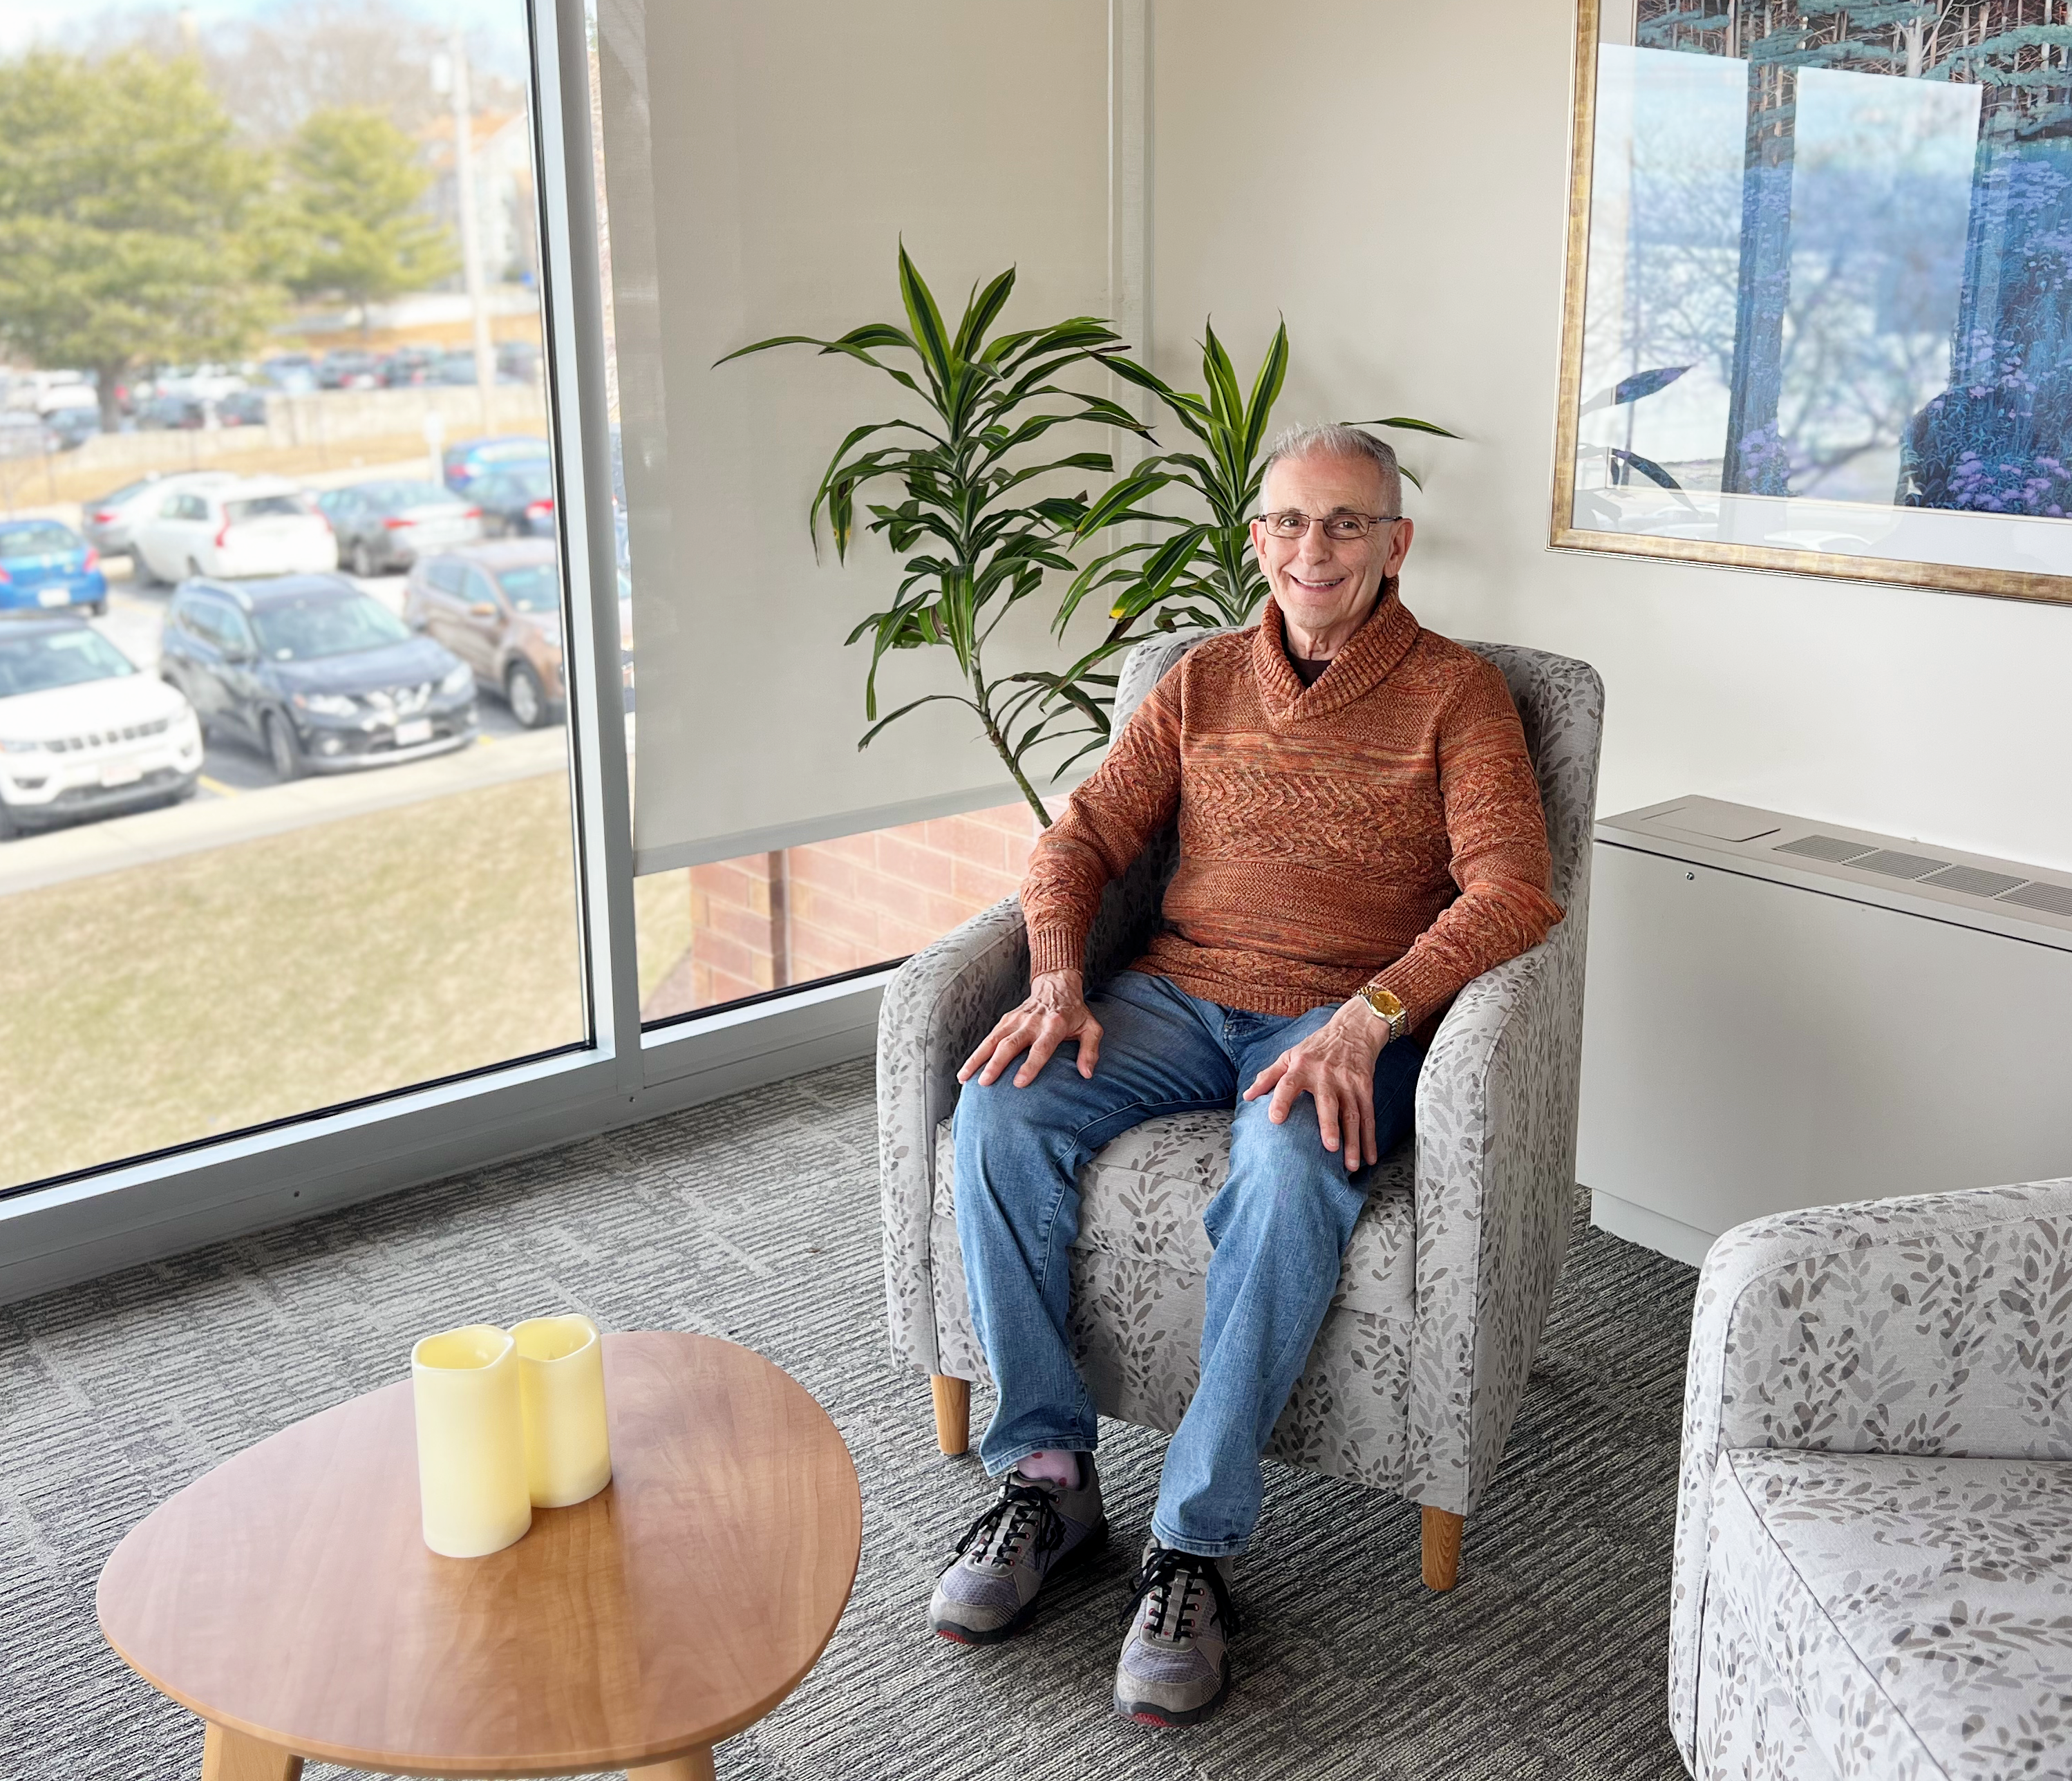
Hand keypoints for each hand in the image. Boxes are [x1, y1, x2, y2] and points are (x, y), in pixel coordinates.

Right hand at [958, 970, 1104, 1088]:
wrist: (1056, 985)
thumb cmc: (1075, 1013)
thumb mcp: (1091, 1028)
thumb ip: (1090, 1050)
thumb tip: (1087, 1074)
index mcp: (1055, 1024)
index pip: (1041, 1048)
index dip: (1030, 1065)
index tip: (1019, 1083)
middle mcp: (1032, 1021)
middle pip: (1011, 1044)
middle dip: (996, 1064)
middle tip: (985, 1083)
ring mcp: (1016, 1019)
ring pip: (993, 1040)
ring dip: (978, 1059)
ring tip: (965, 1078)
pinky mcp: (1006, 1020)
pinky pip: (989, 1038)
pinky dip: (976, 1054)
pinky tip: (966, 1071)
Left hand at [1241, 999, 1387, 1171]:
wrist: (1353, 1029)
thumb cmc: (1315, 1048)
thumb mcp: (1289, 1055)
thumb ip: (1268, 1076)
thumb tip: (1247, 1097)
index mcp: (1301, 1066)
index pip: (1288, 1083)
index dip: (1281, 1100)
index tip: (1275, 1119)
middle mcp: (1325, 1075)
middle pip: (1328, 1102)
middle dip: (1329, 1124)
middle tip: (1329, 1147)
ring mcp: (1348, 1082)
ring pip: (1352, 1114)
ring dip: (1353, 1141)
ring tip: (1351, 1165)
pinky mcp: (1365, 1087)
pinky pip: (1369, 1116)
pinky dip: (1370, 1138)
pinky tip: (1371, 1158)